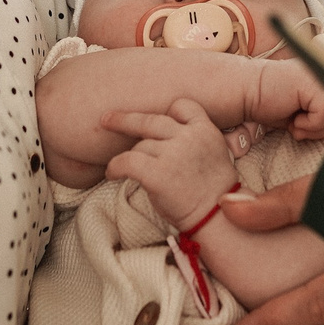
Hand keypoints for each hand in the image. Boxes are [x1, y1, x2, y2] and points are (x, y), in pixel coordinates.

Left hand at [106, 99, 245, 228]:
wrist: (217, 218)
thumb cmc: (214, 192)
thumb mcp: (216, 152)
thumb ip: (195, 138)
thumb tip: (166, 134)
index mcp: (205, 130)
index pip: (182, 106)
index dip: (168, 112)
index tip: (156, 120)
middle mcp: (189, 137)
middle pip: (150, 120)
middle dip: (124, 120)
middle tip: (106, 120)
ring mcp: (173, 154)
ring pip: (140, 146)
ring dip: (131, 157)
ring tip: (123, 169)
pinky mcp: (157, 173)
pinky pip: (126, 161)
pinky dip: (115, 167)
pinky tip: (112, 174)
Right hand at [244, 60, 323, 140]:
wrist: (245, 92)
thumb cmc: (272, 103)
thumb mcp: (307, 111)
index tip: (305, 119)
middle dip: (322, 128)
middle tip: (299, 124)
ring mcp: (323, 74)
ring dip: (315, 127)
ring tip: (296, 119)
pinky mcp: (314, 83)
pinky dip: (309, 124)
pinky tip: (293, 116)